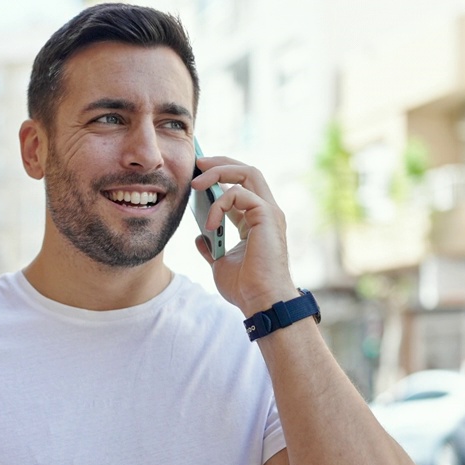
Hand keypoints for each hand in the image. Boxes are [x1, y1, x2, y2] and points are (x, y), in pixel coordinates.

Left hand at [192, 157, 296, 316]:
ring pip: (247, 172)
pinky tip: (209, 224)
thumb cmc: (245, 287)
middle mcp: (266, 211)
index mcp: (255, 220)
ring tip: (195, 185)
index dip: (220, 175)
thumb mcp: (219, 263)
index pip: (240, 186)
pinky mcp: (268, 215)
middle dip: (220, 163)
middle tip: (197, 163)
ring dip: (218, 173)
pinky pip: (240, 194)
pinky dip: (220, 204)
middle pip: (246, 171)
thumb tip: (199, 237)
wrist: (259, 301)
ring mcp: (269, 212)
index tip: (197, 172)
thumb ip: (211, 246)